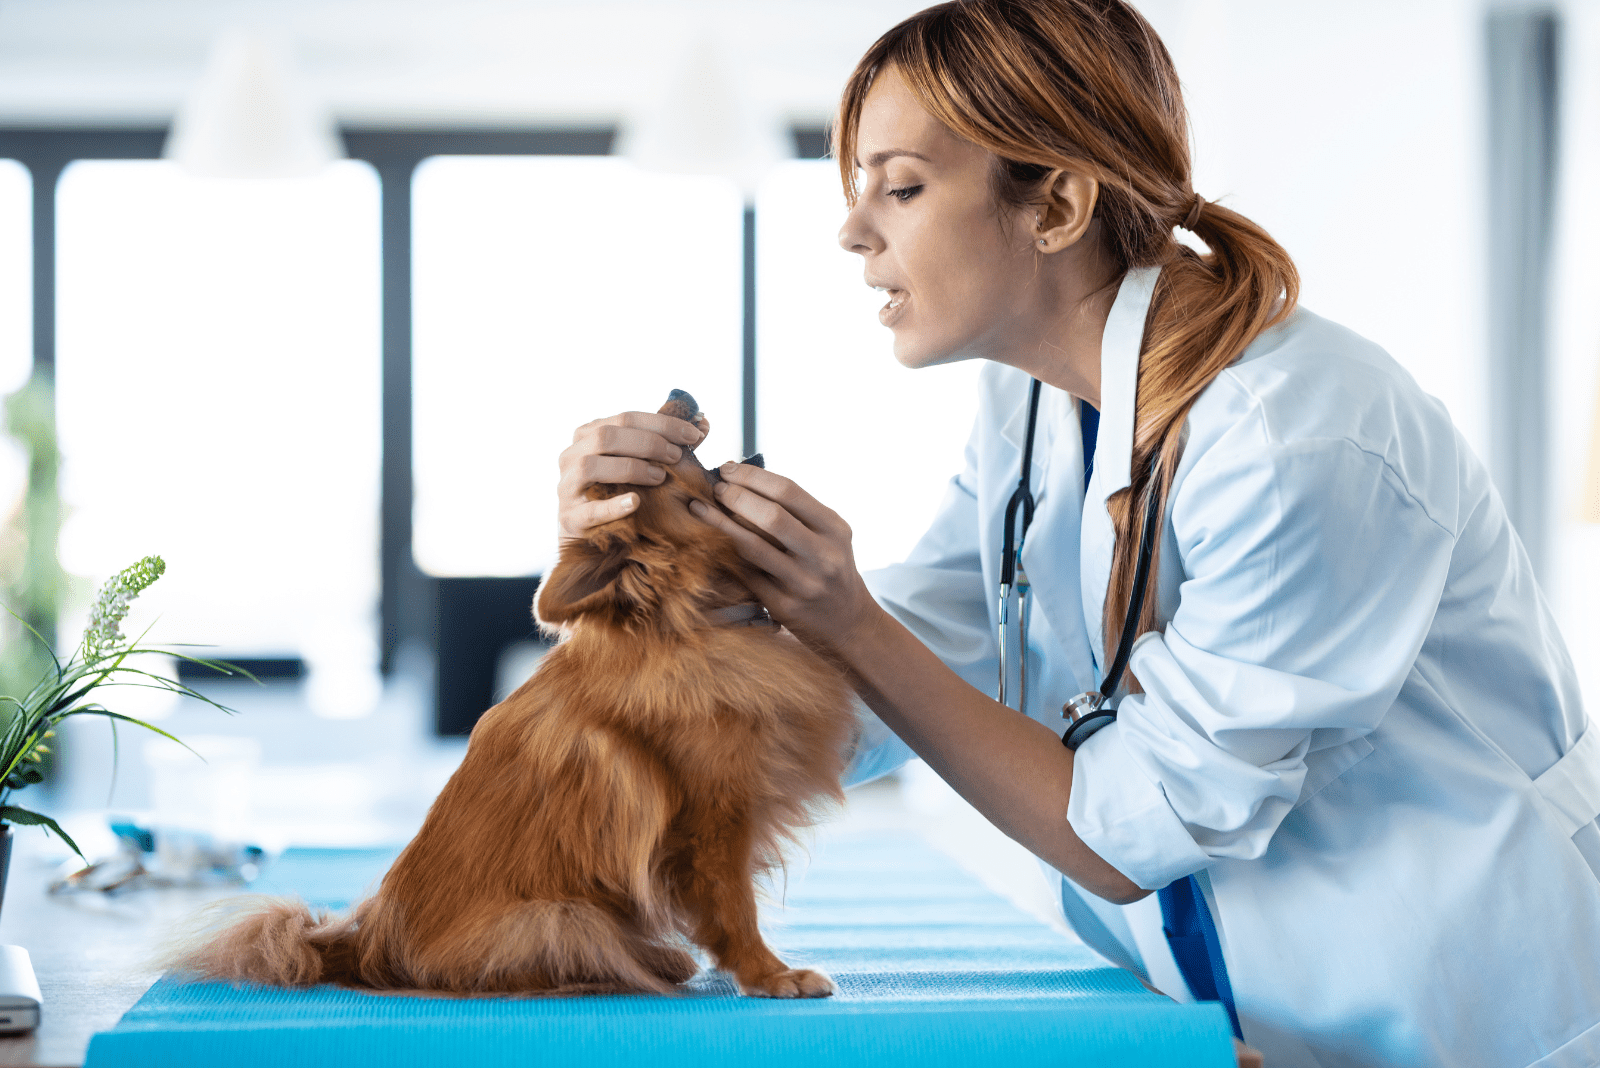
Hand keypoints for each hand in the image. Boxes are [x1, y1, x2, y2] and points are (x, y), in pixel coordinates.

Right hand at [557, 412, 704, 539]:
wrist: (589, 534)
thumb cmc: (619, 490)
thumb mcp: (639, 462)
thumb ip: (668, 442)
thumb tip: (703, 421)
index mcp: (588, 434)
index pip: (625, 417)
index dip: (663, 423)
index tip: (695, 434)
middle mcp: (571, 455)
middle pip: (606, 437)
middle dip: (648, 443)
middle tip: (677, 456)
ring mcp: (566, 486)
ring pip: (591, 467)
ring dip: (631, 468)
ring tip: (660, 477)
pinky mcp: (569, 518)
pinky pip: (588, 510)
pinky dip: (612, 505)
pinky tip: (635, 502)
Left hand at [688, 462, 879, 647]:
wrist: (847, 619)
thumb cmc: (828, 565)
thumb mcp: (827, 534)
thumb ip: (795, 511)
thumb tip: (743, 480)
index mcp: (834, 529)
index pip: (788, 492)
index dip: (752, 477)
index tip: (727, 469)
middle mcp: (823, 556)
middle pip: (771, 517)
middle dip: (736, 497)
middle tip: (715, 488)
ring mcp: (803, 584)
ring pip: (753, 547)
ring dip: (721, 524)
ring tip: (700, 509)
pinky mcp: (784, 606)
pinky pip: (747, 573)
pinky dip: (726, 553)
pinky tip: (710, 541)